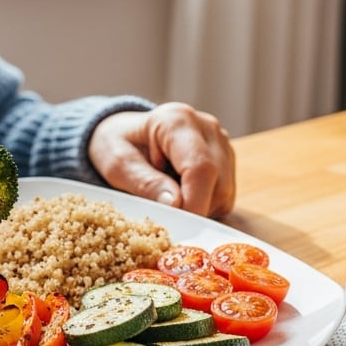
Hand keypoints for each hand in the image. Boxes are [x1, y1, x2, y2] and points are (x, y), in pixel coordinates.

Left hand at [88, 102, 235, 219]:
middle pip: (218, 183)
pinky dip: (204, 206)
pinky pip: (224, 197)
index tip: (176, 224)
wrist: (125, 134)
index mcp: (178, 121)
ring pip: (224, 193)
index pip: (201, 167)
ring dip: (199, 208)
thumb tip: (176, 204)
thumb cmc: (118, 145)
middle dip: (194, 209)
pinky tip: (181, 196)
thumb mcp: (118, 164)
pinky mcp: (227, 162)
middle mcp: (207, 128)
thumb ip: (145, 182)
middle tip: (165, 216)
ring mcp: (221, 144)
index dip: (193, 202)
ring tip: (168, 199)